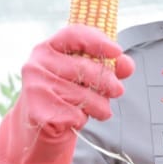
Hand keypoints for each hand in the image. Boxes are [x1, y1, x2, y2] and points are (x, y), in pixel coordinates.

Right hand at [19, 25, 133, 139]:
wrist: (42, 128)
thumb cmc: (67, 97)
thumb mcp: (89, 78)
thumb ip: (108, 67)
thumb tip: (127, 64)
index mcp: (48, 48)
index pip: (73, 35)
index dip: (98, 41)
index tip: (117, 52)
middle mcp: (37, 64)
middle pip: (84, 67)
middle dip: (108, 82)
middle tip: (118, 90)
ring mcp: (35, 87)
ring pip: (83, 95)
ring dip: (100, 106)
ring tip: (99, 110)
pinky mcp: (38, 111)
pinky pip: (75, 114)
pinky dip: (82, 119)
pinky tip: (76, 119)